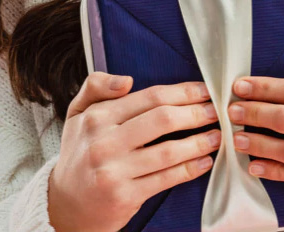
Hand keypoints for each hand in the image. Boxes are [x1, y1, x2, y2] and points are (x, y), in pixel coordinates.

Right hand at [48, 72, 220, 231]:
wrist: (66, 203)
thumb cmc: (79, 153)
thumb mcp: (78, 114)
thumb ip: (96, 86)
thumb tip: (126, 80)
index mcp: (96, 117)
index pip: (149, 97)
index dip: (183, 92)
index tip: (204, 91)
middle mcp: (104, 143)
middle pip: (162, 120)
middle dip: (196, 113)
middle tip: (217, 111)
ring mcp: (114, 171)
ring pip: (168, 152)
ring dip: (199, 142)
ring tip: (217, 136)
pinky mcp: (125, 196)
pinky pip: (166, 179)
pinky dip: (190, 169)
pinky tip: (205, 161)